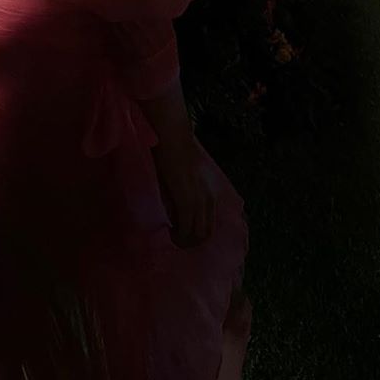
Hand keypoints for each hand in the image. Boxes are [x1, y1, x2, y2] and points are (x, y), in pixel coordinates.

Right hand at [151, 132, 215, 248]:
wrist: (173, 136)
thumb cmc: (174, 153)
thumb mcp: (183, 179)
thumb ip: (183, 196)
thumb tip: (176, 215)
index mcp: (210, 194)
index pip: (209, 225)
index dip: (196, 236)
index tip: (181, 236)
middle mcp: (209, 199)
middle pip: (206, 233)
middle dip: (191, 243)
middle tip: (175, 242)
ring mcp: (200, 200)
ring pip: (198, 234)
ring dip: (184, 241)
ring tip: (171, 238)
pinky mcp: (187, 200)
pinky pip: (186, 227)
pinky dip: (178, 235)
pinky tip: (169, 233)